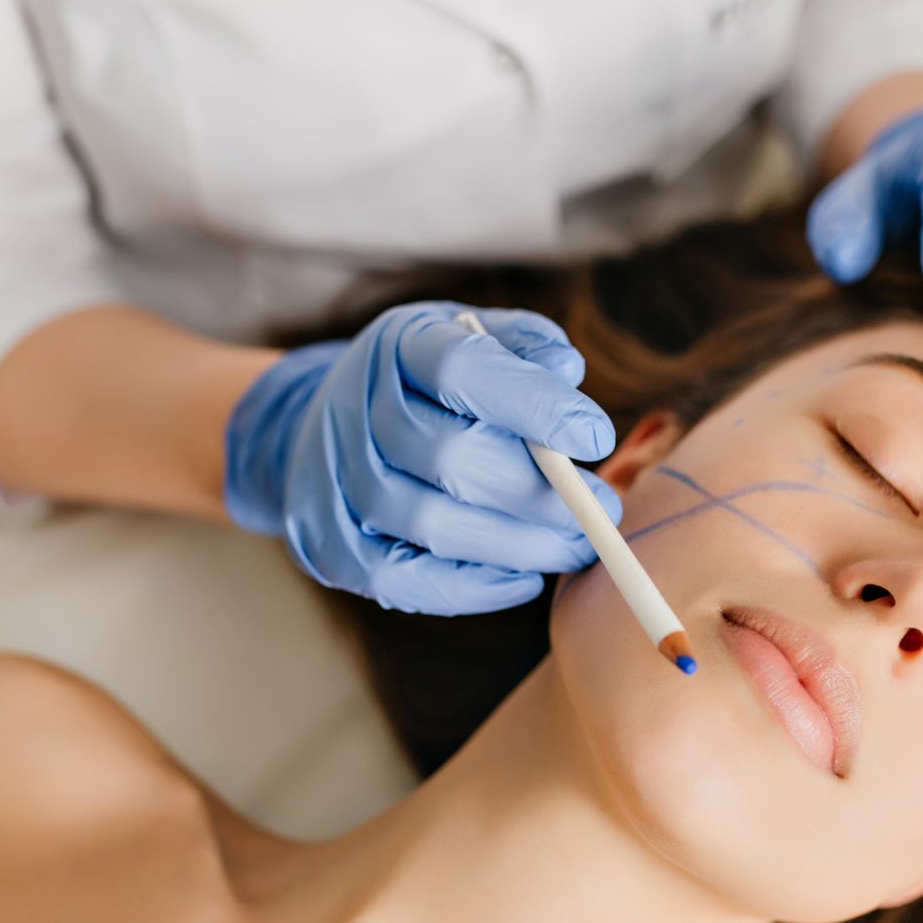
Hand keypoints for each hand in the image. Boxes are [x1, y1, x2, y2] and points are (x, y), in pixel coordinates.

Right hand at [222, 301, 622, 614]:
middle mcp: (353, 410)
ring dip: (520, 544)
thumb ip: (522, 346)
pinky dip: (473, 586)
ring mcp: (333, 482)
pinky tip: (523, 577)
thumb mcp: (468, 336)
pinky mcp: (329, 545)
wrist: (320, 425)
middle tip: (603, 508)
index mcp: (398, 346)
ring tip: (576, 547)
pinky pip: (403, 581)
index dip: (535, 406)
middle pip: (450, 457)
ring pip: (432, 524)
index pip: (462, 370)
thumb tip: (567, 373)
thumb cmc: (421, 382)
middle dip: (541, 491)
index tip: (596, 436)